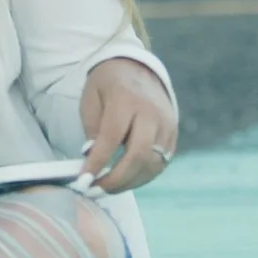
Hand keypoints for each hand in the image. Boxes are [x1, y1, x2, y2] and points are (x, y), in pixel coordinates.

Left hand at [79, 58, 176, 193]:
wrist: (137, 67)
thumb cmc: (108, 85)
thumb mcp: (91, 98)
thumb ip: (92, 128)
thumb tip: (91, 159)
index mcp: (127, 98)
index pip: (112, 137)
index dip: (98, 162)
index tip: (83, 180)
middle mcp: (151, 112)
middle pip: (138, 155)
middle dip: (116, 179)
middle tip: (96, 190)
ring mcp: (166, 124)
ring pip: (152, 164)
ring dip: (129, 182)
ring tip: (107, 189)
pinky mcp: (173, 135)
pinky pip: (160, 163)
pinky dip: (142, 177)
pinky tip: (125, 181)